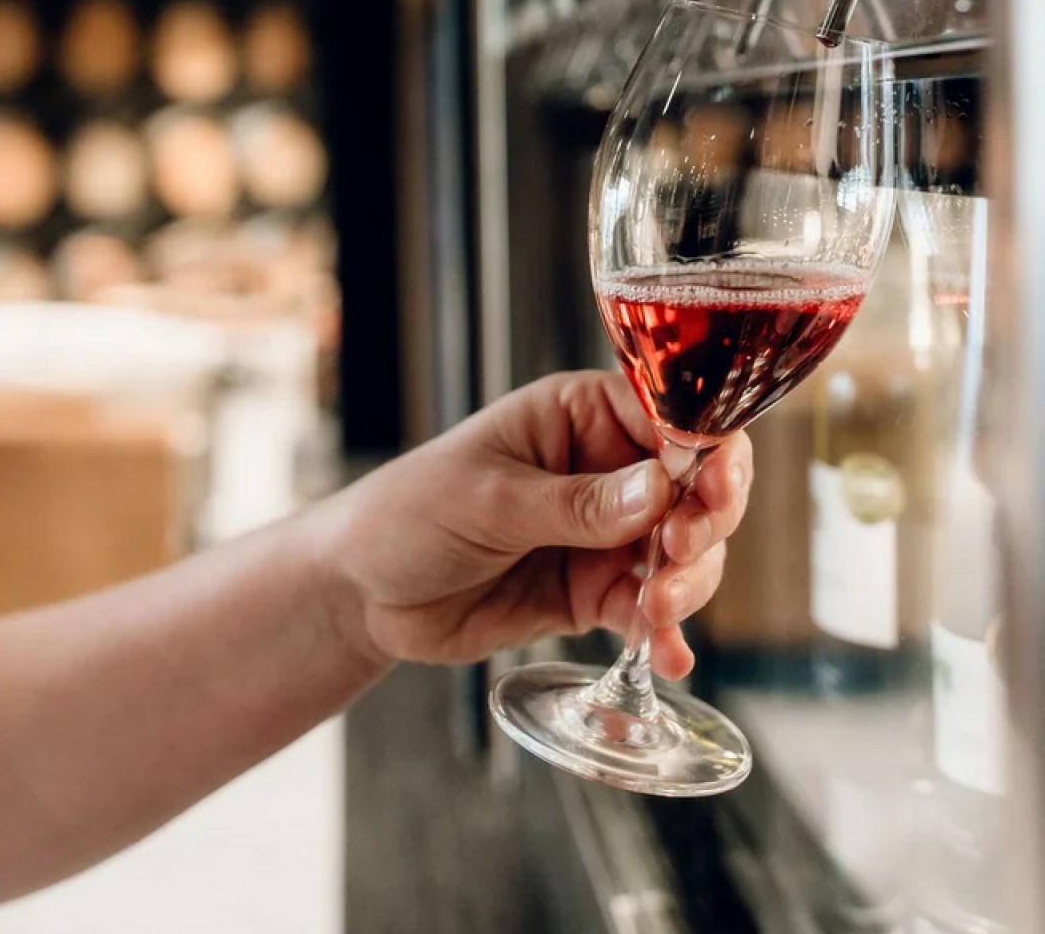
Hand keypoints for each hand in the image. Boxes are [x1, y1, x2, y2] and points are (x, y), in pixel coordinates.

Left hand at [326, 370, 751, 676]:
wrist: (364, 593)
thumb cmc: (411, 512)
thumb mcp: (489, 500)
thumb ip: (574, 503)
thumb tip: (658, 490)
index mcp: (579, 414)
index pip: (669, 417)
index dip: (702, 452)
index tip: (707, 496)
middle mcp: (604, 467)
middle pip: (693, 487)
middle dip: (702, 524)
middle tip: (677, 557)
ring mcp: (604, 533)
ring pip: (684, 553)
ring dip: (687, 583)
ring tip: (657, 612)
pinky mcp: (594, 590)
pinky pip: (649, 609)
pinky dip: (665, 632)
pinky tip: (667, 657)